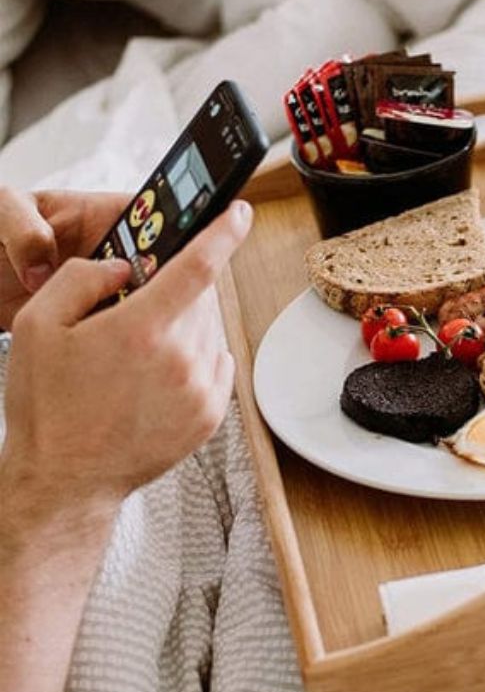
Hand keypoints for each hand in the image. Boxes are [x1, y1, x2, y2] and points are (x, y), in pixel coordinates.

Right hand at [0, 198, 252, 541]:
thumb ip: (81, 278)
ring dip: (185, 326)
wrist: (67, 479)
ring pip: (210, 330)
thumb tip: (123, 267)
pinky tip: (157, 373)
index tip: (240, 212)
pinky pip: (216, 364)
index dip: (223, 232)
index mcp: (142, 330)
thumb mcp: (38, 326)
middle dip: (175, 292)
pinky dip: (195, 356)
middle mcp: (183, 359)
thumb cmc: (48, 406)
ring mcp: (203, 390)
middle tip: (135, 313)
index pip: (198, 266)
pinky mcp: (213, 415)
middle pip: (201, 299)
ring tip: (138, 354)